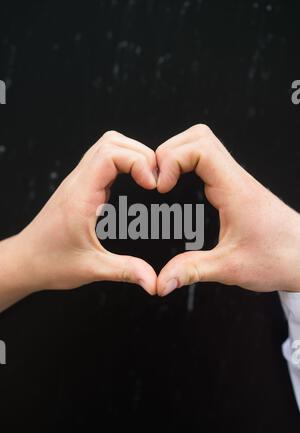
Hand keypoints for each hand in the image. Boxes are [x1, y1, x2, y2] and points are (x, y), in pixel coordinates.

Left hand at [0, 131, 157, 311]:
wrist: (26, 260)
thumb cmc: (51, 262)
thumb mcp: (91, 269)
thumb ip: (125, 271)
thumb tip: (153, 281)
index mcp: (81, 196)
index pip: (111, 154)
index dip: (138, 162)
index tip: (153, 186)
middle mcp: (78, 182)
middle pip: (111, 142)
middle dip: (141, 154)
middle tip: (156, 180)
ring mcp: (78, 181)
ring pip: (107, 146)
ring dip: (132, 155)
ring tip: (148, 179)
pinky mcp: (80, 186)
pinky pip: (103, 160)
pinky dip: (123, 163)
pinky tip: (133, 184)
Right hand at [156, 124, 299, 295]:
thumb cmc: (279, 258)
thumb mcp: (230, 269)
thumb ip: (192, 271)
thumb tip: (160, 282)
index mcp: (235, 191)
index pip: (200, 149)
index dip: (172, 160)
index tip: (161, 188)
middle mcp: (236, 179)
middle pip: (198, 136)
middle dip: (169, 153)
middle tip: (157, 182)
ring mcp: (236, 181)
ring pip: (203, 144)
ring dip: (178, 156)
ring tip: (164, 183)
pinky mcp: (235, 188)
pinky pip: (208, 161)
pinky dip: (187, 165)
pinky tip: (179, 187)